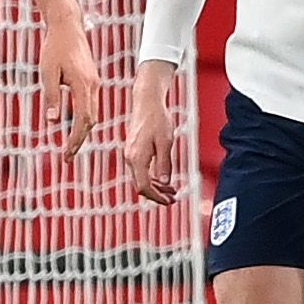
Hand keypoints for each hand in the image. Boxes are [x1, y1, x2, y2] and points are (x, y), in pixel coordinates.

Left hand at [39, 12, 98, 159]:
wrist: (68, 28)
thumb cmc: (55, 49)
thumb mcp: (48, 73)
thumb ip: (52, 97)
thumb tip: (52, 122)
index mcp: (84, 85)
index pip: (83, 119)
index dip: (76, 139)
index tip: (67, 153)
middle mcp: (94, 86)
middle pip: (91, 120)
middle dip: (80, 140)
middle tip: (67, 157)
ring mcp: (95, 83)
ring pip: (93, 113)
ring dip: (83, 131)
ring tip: (70, 146)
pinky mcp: (92, 81)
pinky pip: (91, 105)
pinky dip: (85, 120)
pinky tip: (75, 127)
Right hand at [127, 61, 178, 205]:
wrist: (147, 103)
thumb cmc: (158, 120)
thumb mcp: (166, 142)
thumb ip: (164, 163)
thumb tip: (164, 182)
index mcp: (136, 158)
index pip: (144, 187)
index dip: (156, 197)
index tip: (170, 201)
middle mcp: (129, 159)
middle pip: (140, 185)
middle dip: (157, 194)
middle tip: (173, 198)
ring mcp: (129, 155)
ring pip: (140, 178)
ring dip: (155, 186)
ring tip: (172, 190)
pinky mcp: (133, 150)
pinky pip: (140, 170)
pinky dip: (151, 176)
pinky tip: (163, 178)